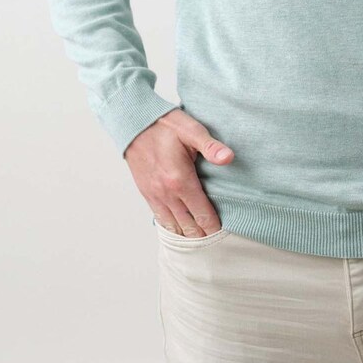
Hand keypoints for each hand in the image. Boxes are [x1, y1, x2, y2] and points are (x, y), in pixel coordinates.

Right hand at [123, 109, 234, 236]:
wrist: (133, 123)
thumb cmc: (164, 125)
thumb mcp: (191, 130)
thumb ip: (210, 146)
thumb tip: (229, 157)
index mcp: (180, 180)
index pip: (202, 214)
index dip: (214, 226)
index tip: (224, 232)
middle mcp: (166, 193)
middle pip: (188, 226)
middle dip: (203, 235)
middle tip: (216, 239)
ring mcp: (154, 195)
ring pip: (174, 227)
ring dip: (187, 234)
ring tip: (201, 238)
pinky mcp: (146, 193)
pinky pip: (160, 219)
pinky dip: (172, 227)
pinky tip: (181, 229)